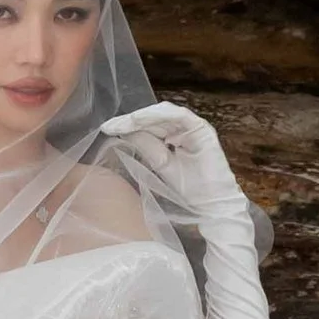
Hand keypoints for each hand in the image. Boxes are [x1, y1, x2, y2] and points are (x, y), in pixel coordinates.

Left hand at [99, 100, 247, 230]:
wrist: (211, 205)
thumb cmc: (190, 189)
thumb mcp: (161, 164)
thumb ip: (147, 146)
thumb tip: (125, 132)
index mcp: (175, 137)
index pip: (149, 125)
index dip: (128, 125)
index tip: (108, 128)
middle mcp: (184, 129)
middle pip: (155, 117)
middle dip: (131, 120)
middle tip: (111, 125)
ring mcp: (194, 128)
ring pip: (165, 113)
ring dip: (143, 117)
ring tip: (124, 123)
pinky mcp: (203, 129)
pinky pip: (180, 116)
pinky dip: (161, 116)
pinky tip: (142, 121)